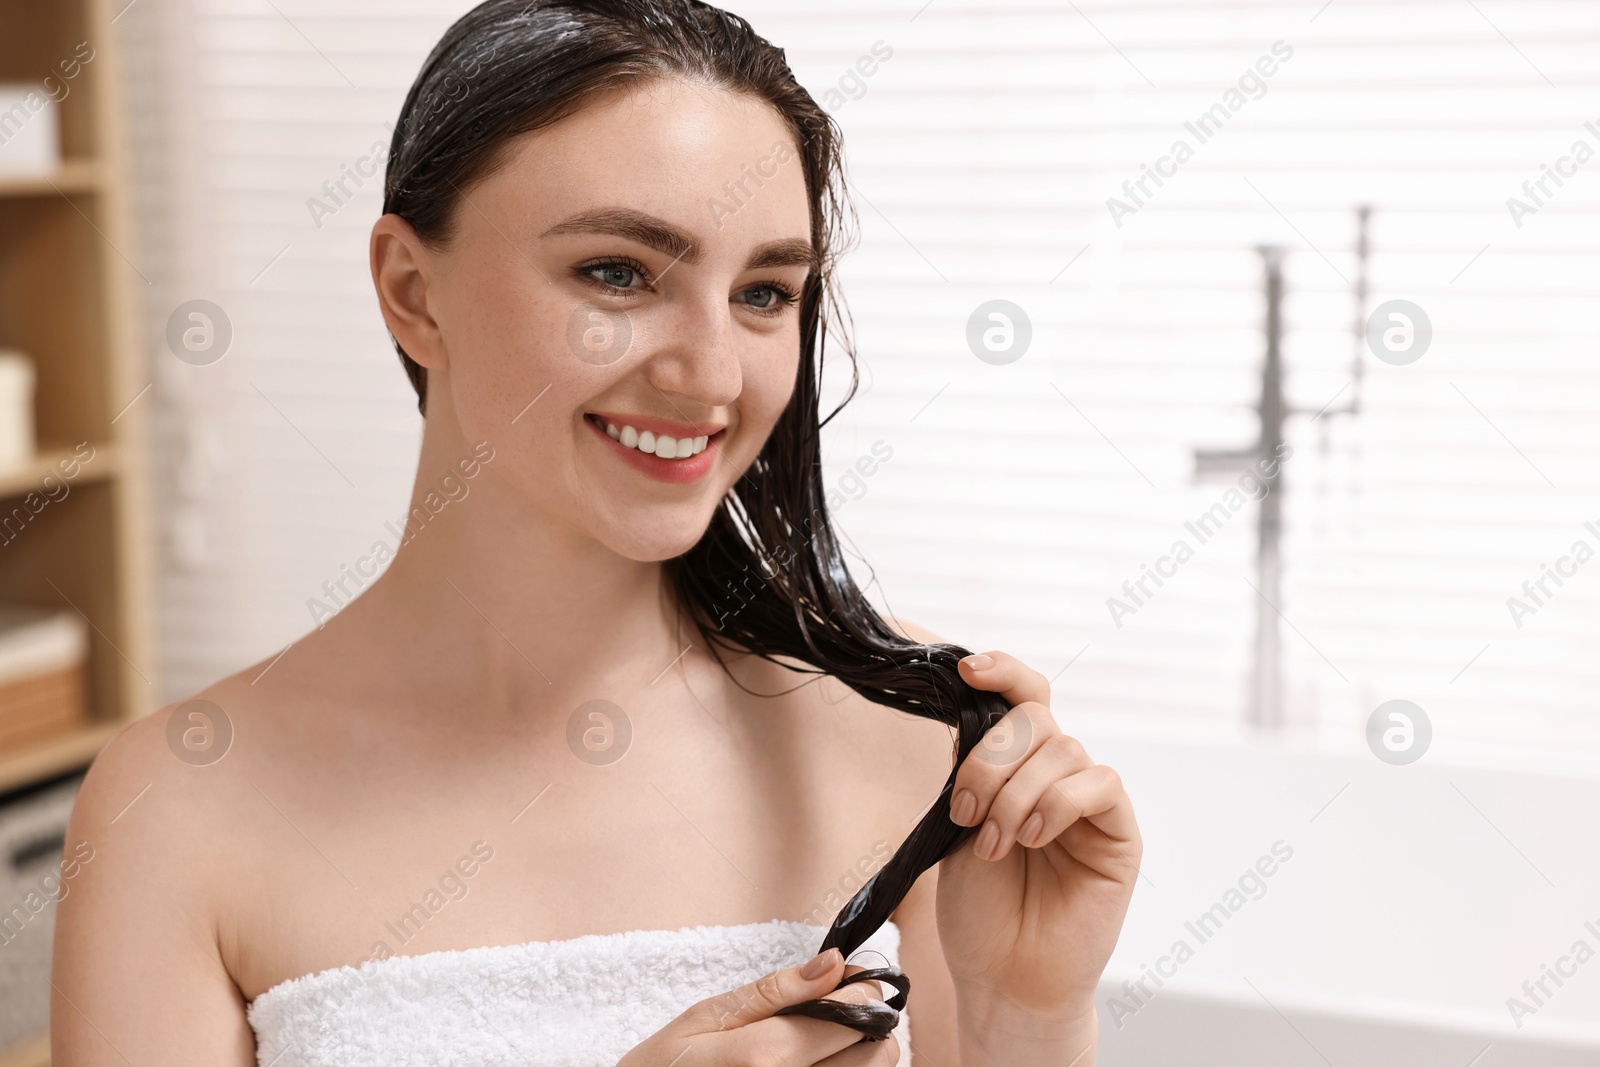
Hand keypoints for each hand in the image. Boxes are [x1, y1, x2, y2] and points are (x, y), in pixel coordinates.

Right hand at [615, 948, 901, 1065]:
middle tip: (835, 1011)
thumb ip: (775, 992)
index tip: (851, 978)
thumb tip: (833, 963)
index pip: (855, 1018)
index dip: (864, 991)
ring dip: (857, 1055)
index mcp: (766, 1059)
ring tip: (818, 1042)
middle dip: (868, 1026)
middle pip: (879, 1057)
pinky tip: (812, 1063)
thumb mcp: (706, 1018)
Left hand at [937, 651, 1140, 1028]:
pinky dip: (1058, 803)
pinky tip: (1035, 838)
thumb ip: (973, 766)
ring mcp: (1089, 802)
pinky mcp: (1119, 832)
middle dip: (990, 760)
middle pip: (1034, 719)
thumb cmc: (980, 908)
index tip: (966, 670)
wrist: (1003, 974)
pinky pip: (1099, 783)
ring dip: (1016, 794)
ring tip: (997, 844)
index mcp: (1015, 765)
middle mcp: (1054, 774)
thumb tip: (976, 709)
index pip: (1022, 696)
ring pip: (1062, 750)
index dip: (1001, 671)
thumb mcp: (960, 823)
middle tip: (967, 814)